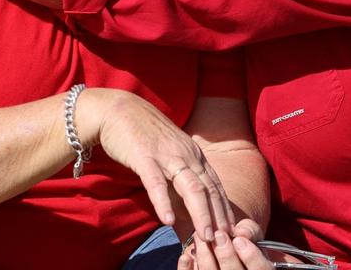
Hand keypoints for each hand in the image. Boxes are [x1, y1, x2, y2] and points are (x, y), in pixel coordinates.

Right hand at [78, 89, 234, 243]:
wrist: (118, 109)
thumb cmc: (144, 134)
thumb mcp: (170, 153)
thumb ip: (181, 176)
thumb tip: (189, 203)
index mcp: (194, 154)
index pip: (216, 186)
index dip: (225, 210)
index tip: (232, 232)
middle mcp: (186, 154)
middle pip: (209, 190)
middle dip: (219, 217)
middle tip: (226, 241)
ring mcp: (166, 155)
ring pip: (190, 188)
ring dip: (201, 214)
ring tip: (206, 237)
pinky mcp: (144, 157)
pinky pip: (156, 182)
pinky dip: (163, 202)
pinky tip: (168, 221)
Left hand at [177, 220, 264, 269]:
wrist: (224, 249)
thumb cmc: (241, 241)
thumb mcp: (250, 235)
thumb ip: (250, 231)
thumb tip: (242, 232)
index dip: (251, 257)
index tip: (239, 240)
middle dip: (226, 255)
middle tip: (219, 235)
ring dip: (206, 257)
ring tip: (201, 237)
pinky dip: (187, 269)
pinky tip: (186, 256)